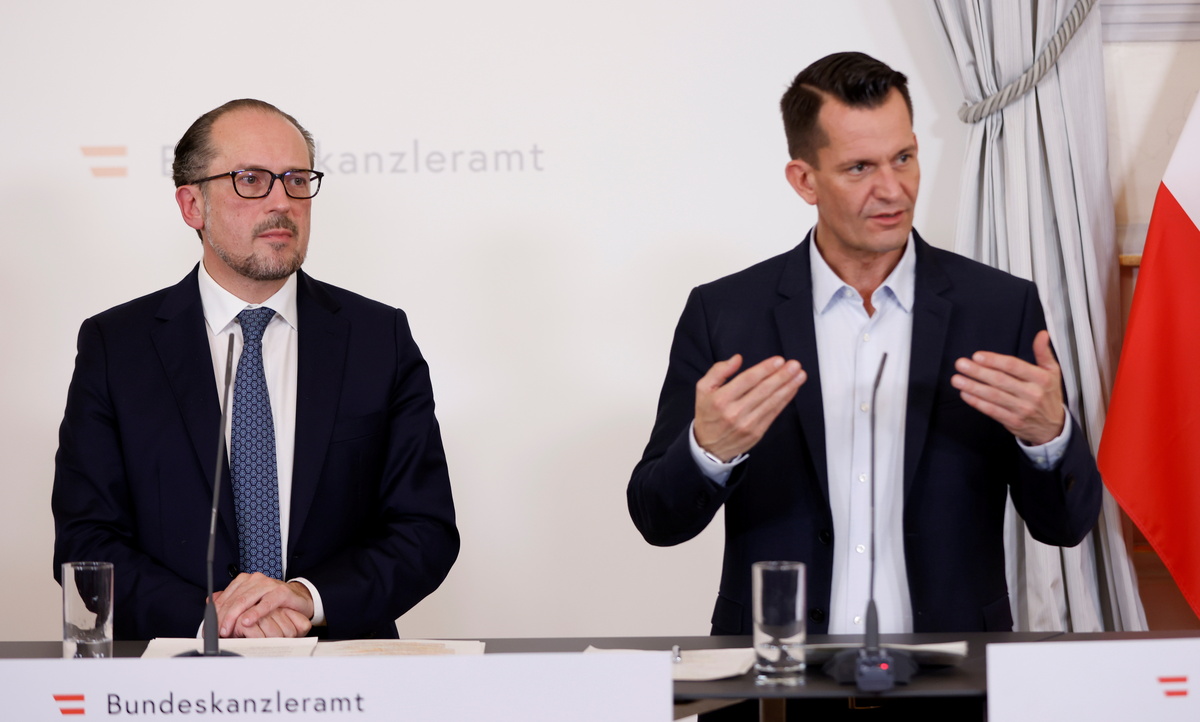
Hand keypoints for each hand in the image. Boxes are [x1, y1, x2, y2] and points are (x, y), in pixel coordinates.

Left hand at [212, 573, 314, 637]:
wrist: (298, 599)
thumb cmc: (272, 602)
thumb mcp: (250, 601)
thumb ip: (231, 600)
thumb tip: (210, 601)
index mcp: (245, 580)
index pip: (225, 597)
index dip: (216, 613)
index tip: (209, 628)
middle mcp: (255, 580)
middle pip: (234, 599)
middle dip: (223, 618)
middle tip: (218, 632)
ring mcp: (268, 585)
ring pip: (246, 601)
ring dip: (235, 617)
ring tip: (228, 630)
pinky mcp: (281, 592)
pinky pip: (265, 603)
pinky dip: (255, 613)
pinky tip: (247, 621)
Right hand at [694, 354, 805, 461]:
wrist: (708, 446)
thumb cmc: (708, 414)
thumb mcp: (703, 389)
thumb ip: (718, 371)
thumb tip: (737, 359)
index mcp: (721, 399)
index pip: (747, 380)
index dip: (765, 369)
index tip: (778, 361)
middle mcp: (734, 412)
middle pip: (763, 390)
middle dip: (781, 376)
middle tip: (794, 365)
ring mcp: (747, 423)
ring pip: (771, 401)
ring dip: (788, 387)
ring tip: (799, 376)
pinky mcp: (757, 432)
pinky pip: (774, 413)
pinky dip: (785, 400)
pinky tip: (792, 390)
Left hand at [950, 330, 1064, 444]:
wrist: (1054, 427)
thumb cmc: (1048, 395)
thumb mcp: (1053, 372)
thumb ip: (1044, 353)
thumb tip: (1042, 334)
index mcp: (1041, 378)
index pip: (1014, 366)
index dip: (994, 360)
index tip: (977, 356)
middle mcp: (1032, 393)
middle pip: (1000, 380)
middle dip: (978, 372)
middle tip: (961, 364)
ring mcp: (1022, 409)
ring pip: (994, 396)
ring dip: (973, 387)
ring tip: (957, 379)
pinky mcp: (1013, 421)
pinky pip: (992, 410)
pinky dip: (977, 402)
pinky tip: (965, 393)